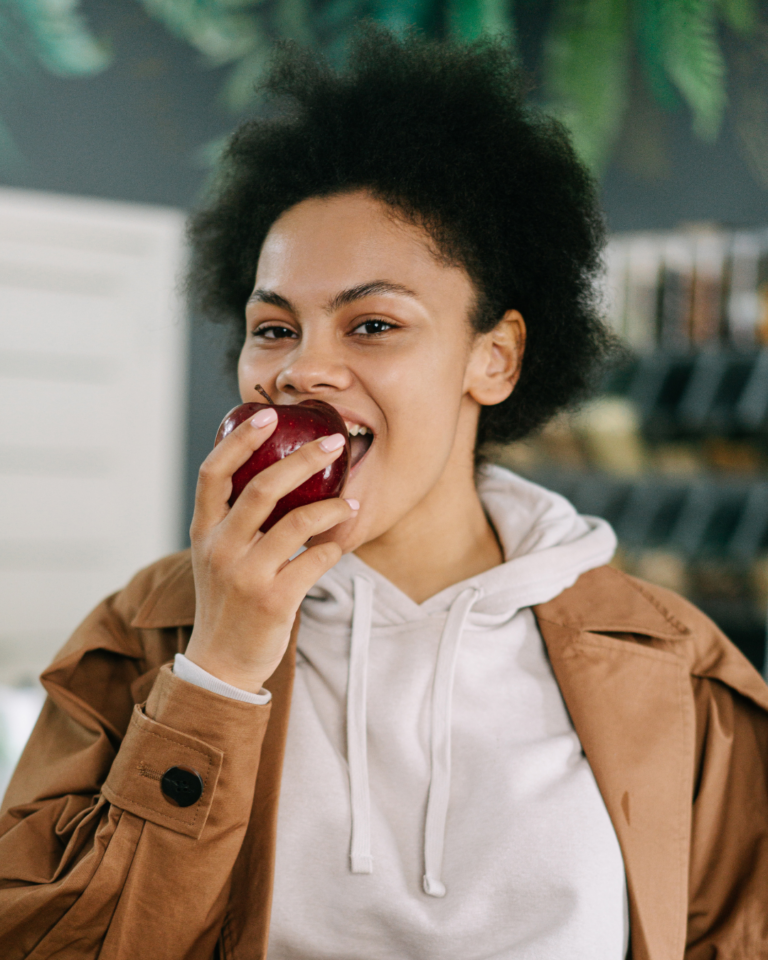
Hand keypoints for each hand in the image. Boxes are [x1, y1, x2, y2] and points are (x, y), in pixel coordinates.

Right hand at [185, 408, 357, 692]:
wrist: (221, 664)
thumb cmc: (226, 601)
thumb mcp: (216, 556)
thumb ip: (235, 520)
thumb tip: (279, 476)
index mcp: (204, 530)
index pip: (214, 472)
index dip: (240, 440)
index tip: (268, 415)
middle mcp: (220, 548)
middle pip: (262, 488)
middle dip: (303, 459)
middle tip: (335, 442)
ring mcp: (246, 574)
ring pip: (297, 522)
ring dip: (332, 506)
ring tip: (352, 500)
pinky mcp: (274, 599)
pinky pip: (316, 559)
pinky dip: (335, 546)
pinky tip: (342, 541)